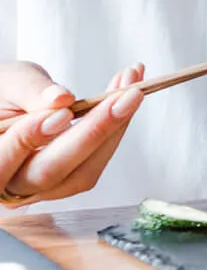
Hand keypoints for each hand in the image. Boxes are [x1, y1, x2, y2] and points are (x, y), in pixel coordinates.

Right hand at [0, 61, 145, 207]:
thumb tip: (61, 100)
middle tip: (124, 97)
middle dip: (91, 134)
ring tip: (132, 89)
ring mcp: (41, 187)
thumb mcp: (10, 82)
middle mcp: (10, 185)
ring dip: (113, 130)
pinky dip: (115, 128)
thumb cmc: (3, 94)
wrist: (10, 101)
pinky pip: (95, 162)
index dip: (28, 140)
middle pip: (47, 173)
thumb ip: (28, 91)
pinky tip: (126, 95)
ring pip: (80, 174)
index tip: (61, 112)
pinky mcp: (68, 178)